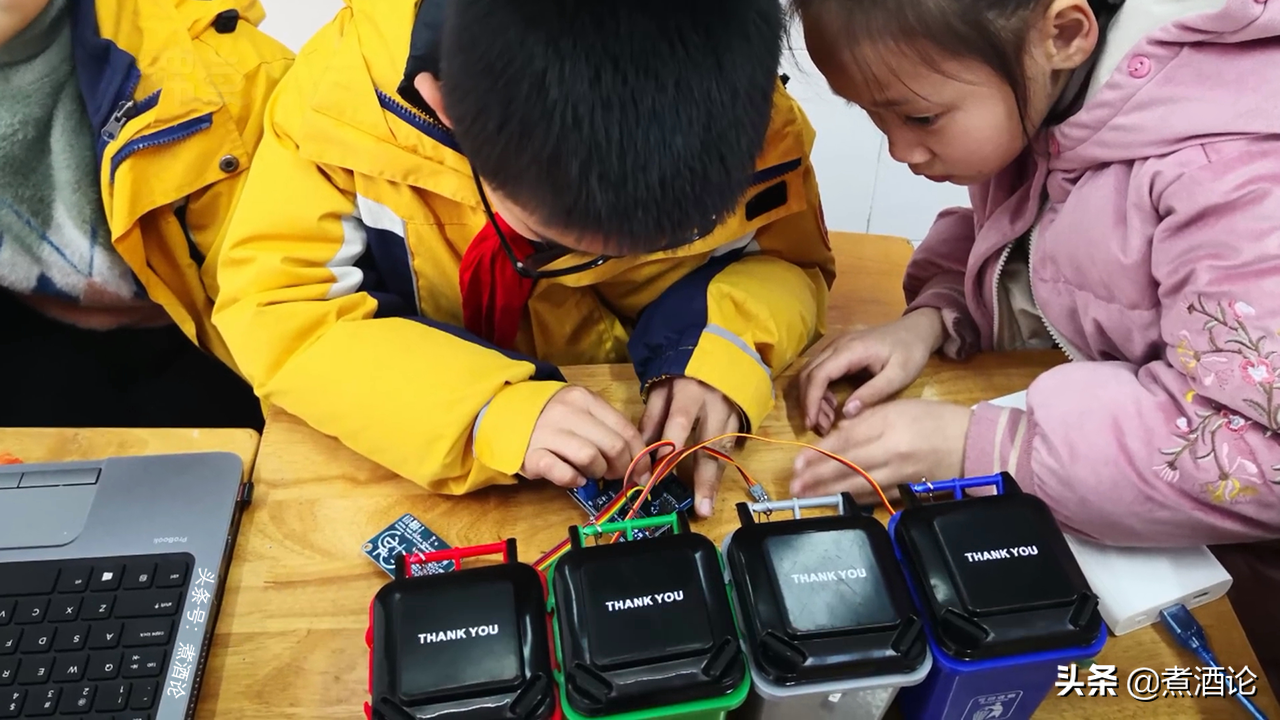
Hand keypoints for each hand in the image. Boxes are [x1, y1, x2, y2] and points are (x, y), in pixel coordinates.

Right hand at [521, 386, 649, 487]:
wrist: (504, 413)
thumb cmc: (552, 417)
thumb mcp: (580, 410)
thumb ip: (607, 427)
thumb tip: (638, 457)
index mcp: (585, 399)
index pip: (625, 429)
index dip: (640, 454)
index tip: (645, 471)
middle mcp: (567, 413)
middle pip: (612, 446)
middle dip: (624, 467)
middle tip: (620, 476)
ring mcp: (548, 433)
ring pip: (591, 458)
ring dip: (598, 473)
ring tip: (592, 474)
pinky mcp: (532, 456)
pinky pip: (563, 473)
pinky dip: (574, 480)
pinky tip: (574, 478)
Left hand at [639, 377, 740, 517]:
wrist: (722, 354)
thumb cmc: (683, 373)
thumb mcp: (662, 387)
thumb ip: (652, 416)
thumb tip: (641, 448)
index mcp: (690, 393)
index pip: (679, 424)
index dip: (670, 450)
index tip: (658, 474)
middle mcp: (715, 406)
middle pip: (709, 446)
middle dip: (704, 479)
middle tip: (700, 508)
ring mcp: (733, 414)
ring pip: (723, 452)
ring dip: (715, 481)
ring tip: (707, 506)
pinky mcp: (742, 421)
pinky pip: (731, 449)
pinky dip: (721, 470)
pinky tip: (713, 490)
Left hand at [790, 399, 970, 501]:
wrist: (972, 443)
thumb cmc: (934, 419)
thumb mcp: (899, 407)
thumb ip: (866, 420)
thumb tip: (835, 435)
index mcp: (889, 425)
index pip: (847, 441)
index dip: (820, 453)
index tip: (798, 462)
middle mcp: (892, 451)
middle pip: (848, 466)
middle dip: (818, 477)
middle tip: (794, 485)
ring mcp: (900, 474)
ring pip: (859, 485)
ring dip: (830, 491)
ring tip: (808, 495)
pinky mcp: (907, 489)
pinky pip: (875, 495)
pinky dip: (853, 497)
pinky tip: (836, 499)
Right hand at [799, 309, 945, 434]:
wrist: (916, 330)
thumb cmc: (911, 352)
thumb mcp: (899, 376)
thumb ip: (873, 393)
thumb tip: (846, 413)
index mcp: (851, 350)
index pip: (819, 375)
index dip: (811, 401)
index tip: (812, 423)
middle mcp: (836, 345)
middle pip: (808, 374)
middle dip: (808, 402)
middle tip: (820, 427)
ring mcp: (835, 346)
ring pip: (810, 372)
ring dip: (812, 398)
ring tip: (826, 421)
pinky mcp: (838, 351)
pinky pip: (818, 370)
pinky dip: (819, 391)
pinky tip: (832, 406)